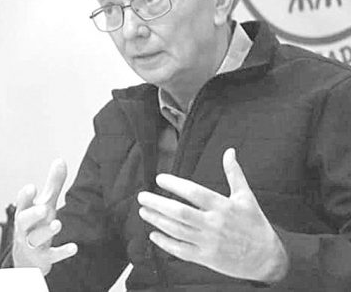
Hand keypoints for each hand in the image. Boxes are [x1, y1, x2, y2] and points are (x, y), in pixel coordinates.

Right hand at [12, 159, 77, 273]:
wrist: (27, 258)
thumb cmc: (37, 224)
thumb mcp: (45, 204)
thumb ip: (53, 184)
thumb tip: (60, 160)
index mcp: (25, 212)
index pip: (22, 203)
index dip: (25, 196)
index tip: (31, 188)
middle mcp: (26, 228)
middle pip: (24, 221)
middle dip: (32, 215)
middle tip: (43, 208)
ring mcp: (33, 244)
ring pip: (36, 238)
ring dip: (46, 231)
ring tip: (57, 224)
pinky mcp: (43, 259)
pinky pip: (51, 256)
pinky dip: (62, 252)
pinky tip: (74, 247)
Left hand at [137, 148, 287, 281]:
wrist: (267, 259)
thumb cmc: (255, 224)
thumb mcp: (246, 197)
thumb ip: (234, 174)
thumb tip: (229, 151)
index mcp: (224, 206)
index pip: (195, 192)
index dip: (175, 184)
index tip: (159, 179)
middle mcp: (215, 224)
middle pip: (181, 212)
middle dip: (158, 204)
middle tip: (142, 196)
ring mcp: (209, 242)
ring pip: (177, 231)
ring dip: (157, 221)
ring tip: (143, 211)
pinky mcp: (206, 258)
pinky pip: (181, 250)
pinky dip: (165, 243)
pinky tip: (154, 235)